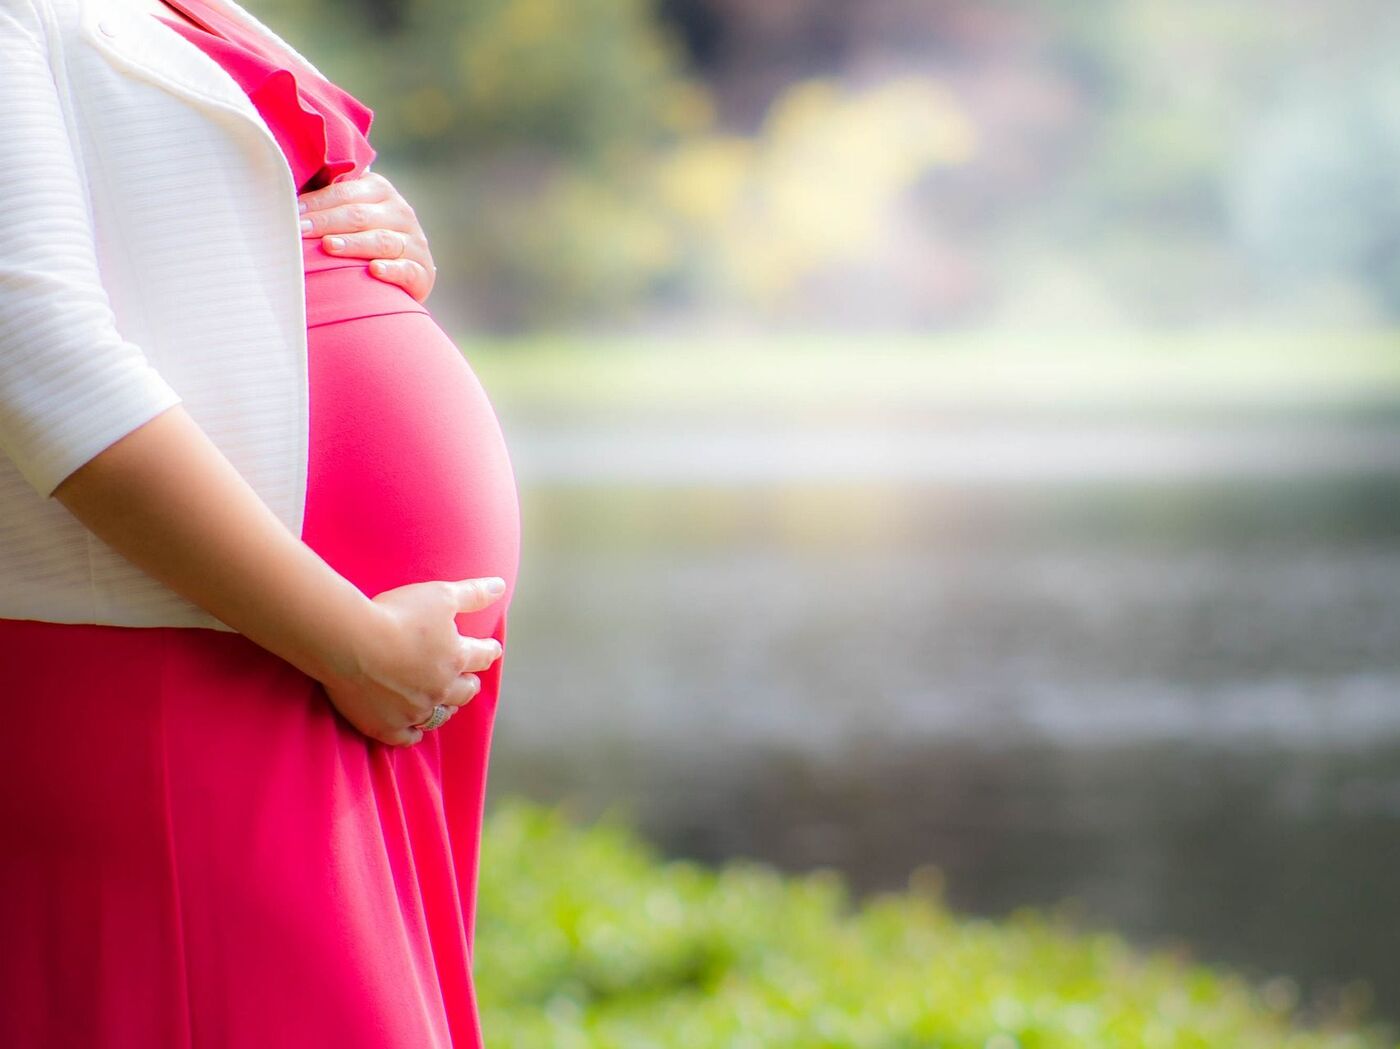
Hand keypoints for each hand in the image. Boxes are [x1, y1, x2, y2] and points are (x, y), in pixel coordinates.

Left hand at [297, 170, 437, 303]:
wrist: (402, 273)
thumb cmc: (360, 239)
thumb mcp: (349, 215)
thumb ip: (327, 202)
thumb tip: (283, 189)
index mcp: (380, 191)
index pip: (346, 193)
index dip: (318, 202)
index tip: (292, 213)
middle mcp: (401, 212)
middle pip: (360, 215)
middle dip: (327, 223)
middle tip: (301, 231)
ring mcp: (415, 242)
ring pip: (382, 241)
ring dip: (354, 244)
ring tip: (329, 247)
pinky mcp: (423, 271)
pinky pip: (406, 269)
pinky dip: (391, 270)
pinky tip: (374, 271)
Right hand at [319, 576, 506, 746]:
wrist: (349, 642)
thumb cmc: (395, 615)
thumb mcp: (440, 595)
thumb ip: (472, 593)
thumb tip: (500, 585)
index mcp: (455, 658)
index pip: (482, 656)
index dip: (488, 651)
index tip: (492, 649)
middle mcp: (440, 689)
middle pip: (464, 691)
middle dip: (469, 684)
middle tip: (470, 680)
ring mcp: (414, 711)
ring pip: (439, 716)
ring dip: (445, 709)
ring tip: (446, 705)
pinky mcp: (386, 726)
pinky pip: (407, 737)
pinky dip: (413, 734)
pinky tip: (415, 732)